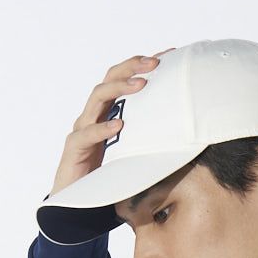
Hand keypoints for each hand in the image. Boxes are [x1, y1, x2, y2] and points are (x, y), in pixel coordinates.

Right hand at [48, 48, 175, 196]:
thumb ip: (146, 140)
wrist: (76, 202)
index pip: (122, 81)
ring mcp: (82, 129)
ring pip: (97, 98)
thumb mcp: (132, 154)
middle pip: (109, 79)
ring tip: (141, 85)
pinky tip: (119, 126)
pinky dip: (102, 128)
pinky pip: (87, 134)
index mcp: (107, 113)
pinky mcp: (74, 149)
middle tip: (155, 63)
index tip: (166, 56)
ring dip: (119, 88)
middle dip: (131, 67)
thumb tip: (182, 137)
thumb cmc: (106, 177)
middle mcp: (93, 115)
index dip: (141, 66)